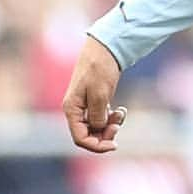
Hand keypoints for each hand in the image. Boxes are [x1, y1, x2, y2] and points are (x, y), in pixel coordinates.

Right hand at [62, 35, 126, 152]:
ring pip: (97, 127)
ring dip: (111, 126)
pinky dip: (112, 118)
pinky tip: (121, 110)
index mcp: (71, 109)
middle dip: (105, 135)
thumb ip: (97, 116)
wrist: (105, 48)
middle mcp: (75, 110)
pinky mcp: (95, 101)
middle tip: (118, 124)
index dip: (96, 145)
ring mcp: (85, 106)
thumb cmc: (99, 68)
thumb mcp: (100, 94)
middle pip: (89, 135)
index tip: (114, 144)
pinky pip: (102, 118)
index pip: (80, 138)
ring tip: (121, 113)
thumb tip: (99, 129)